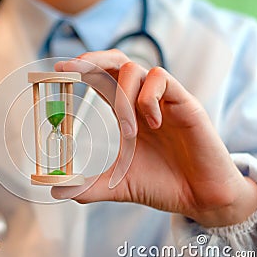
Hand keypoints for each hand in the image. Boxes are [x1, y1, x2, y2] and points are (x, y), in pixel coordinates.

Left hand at [52, 49, 256, 226]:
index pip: (101, 80)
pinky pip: (162, 80)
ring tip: (130, 132)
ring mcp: (163, 100)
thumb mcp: (118, 185)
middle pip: (116, 61)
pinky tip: (153, 123)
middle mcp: (141, 101)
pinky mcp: (184, 102)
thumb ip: (88, 186)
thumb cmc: (162, 185)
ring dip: (123, 97)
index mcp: (125, 113)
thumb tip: (56, 190)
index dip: (81, 70)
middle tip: (72, 68)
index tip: (58, 70)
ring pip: (135, 69)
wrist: (200, 197)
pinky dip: (148, 98)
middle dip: (92, 59)